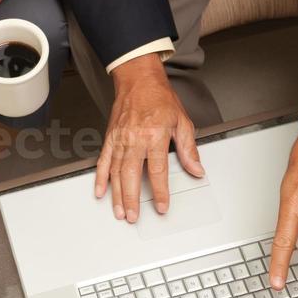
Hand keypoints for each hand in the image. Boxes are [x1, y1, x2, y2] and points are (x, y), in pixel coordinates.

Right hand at [95, 54, 204, 220]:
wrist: (138, 79)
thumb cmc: (160, 98)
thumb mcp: (182, 121)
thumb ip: (188, 148)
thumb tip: (196, 169)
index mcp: (154, 135)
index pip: (157, 170)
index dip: (159, 192)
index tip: (162, 206)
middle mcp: (135, 138)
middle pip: (131, 175)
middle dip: (131, 199)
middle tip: (133, 217)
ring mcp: (119, 138)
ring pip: (116, 171)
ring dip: (116, 194)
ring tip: (119, 211)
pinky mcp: (110, 136)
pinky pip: (103, 160)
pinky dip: (100, 177)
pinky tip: (101, 191)